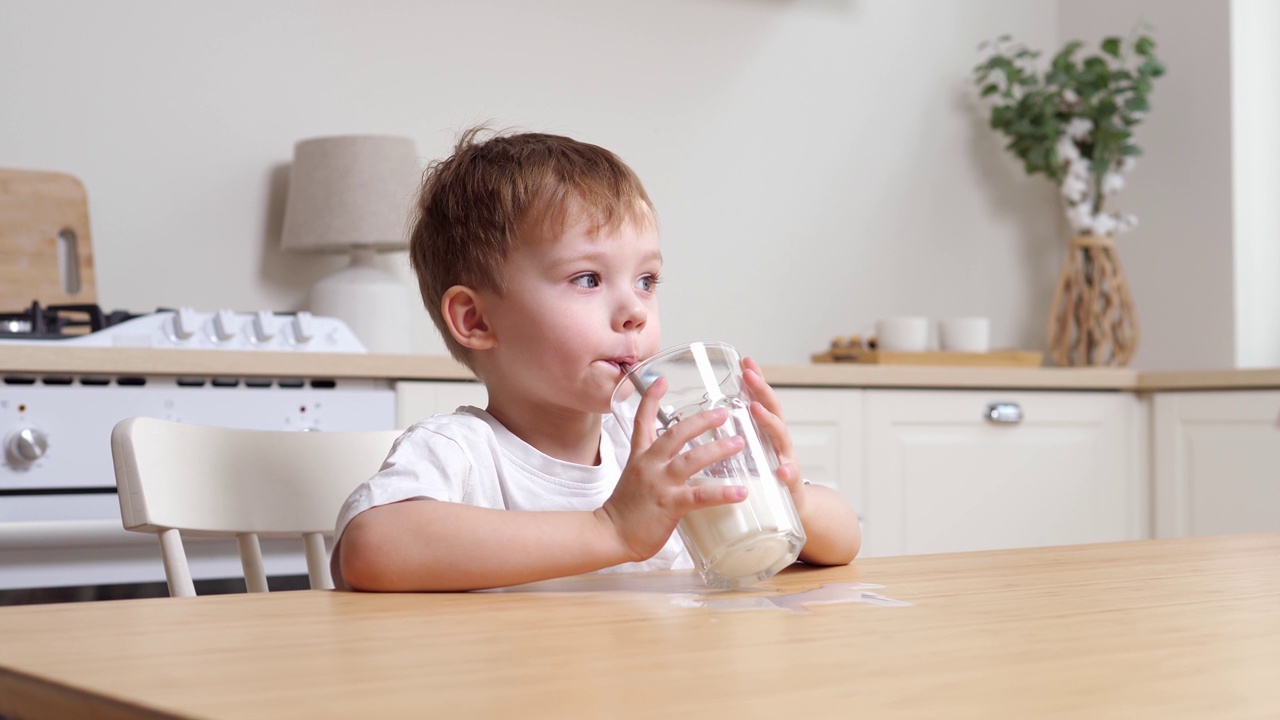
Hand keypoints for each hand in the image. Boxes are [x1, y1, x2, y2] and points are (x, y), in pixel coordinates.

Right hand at [600, 376, 748, 562]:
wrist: (610, 534)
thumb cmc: (625, 511)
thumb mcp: (635, 479)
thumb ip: (655, 467)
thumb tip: (678, 463)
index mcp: (640, 457)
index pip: (643, 420)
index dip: (652, 398)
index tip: (662, 379)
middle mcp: (650, 465)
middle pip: (675, 433)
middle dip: (701, 420)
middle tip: (723, 412)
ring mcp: (660, 483)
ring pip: (692, 459)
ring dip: (718, 449)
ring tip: (739, 443)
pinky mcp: (670, 504)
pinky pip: (700, 495)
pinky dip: (722, 493)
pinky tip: (741, 492)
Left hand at [741, 357, 809, 515]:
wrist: (792, 508)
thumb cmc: (764, 478)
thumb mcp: (749, 454)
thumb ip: (735, 437)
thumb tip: (707, 419)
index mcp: (764, 433)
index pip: (760, 400)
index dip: (755, 381)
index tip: (744, 361)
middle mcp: (777, 441)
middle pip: (772, 410)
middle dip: (761, 390)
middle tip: (749, 375)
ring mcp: (786, 460)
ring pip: (781, 436)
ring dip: (770, 421)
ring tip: (757, 410)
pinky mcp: (791, 485)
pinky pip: (790, 477)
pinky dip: (787, 472)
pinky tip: (782, 471)